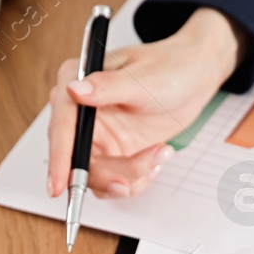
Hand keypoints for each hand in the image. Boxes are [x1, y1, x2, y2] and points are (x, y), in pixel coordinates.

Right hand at [46, 8, 241, 199]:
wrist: (194, 78)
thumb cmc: (170, 68)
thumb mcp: (142, 79)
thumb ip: (108, 87)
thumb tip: (74, 90)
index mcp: (76, 82)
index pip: (61, 127)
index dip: (59, 159)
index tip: (58, 185)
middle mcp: (81, 112)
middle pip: (75, 159)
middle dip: (103, 175)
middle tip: (126, 183)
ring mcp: (96, 136)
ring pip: (96, 176)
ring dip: (128, 176)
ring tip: (158, 155)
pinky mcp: (112, 152)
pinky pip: (114, 181)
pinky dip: (136, 179)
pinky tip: (156, 157)